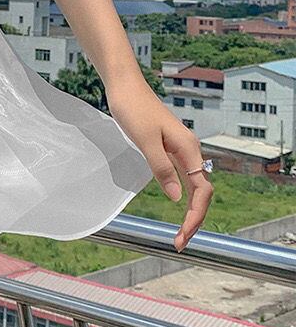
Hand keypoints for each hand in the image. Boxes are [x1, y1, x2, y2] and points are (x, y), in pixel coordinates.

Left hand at [107, 87, 213, 251]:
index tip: (183, 236)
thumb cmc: (132, 108)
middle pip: (201, 190)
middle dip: (194, 218)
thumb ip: (161, 168)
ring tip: (180, 231)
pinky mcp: (167, 144)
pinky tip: (175, 201)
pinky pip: (181, 173)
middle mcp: (188, 148)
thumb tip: (177, 197)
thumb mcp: (144, 140)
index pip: (202, 190)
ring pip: (192, 183)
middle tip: (180, 242)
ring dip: (189, 208)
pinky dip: (180, 192)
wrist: (123, 84)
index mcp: (188, 147)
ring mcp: (178, 146)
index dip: (195, 216)